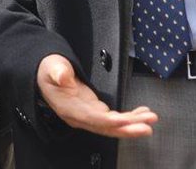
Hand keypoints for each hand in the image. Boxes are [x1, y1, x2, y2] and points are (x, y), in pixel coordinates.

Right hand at [36, 54, 156, 137]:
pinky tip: (141, 114)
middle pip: (106, 127)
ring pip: (113, 125)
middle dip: (127, 128)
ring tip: (150, 119)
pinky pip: (114, 119)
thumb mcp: (51, 67)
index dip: (109, 121)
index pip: (92, 118)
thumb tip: (63, 76)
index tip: (124, 120)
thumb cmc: (49, 71)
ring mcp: (88, 115)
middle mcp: (80, 116)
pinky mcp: (94, 111)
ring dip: (132, 124)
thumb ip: (58, 71)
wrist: (46, 75)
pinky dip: (129, 118)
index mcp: (69, 108)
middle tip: (146, 125)